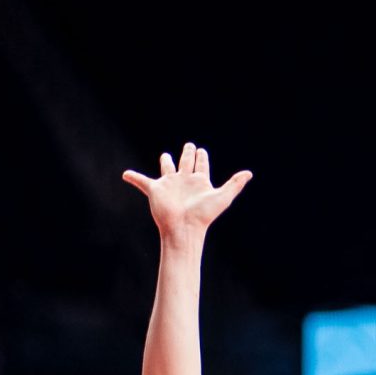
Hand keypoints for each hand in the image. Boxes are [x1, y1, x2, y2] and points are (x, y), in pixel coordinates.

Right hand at [120, 142, 251, 244]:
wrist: (184, 229)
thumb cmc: (203, 215)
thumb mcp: (222, 197)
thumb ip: (235, 184)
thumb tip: (249, 173)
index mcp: (199, 182)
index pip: (201, 166)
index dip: (202, 158)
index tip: (201, 151)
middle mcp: (184, 181)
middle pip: (185, 163)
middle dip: (187, 154)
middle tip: (190, 146)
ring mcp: (169, 185)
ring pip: (167, 169)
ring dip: (166, 162)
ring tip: (165, 156)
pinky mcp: (155, 190)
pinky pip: (142, 181)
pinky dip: (133, 177)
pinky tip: (126, 174)